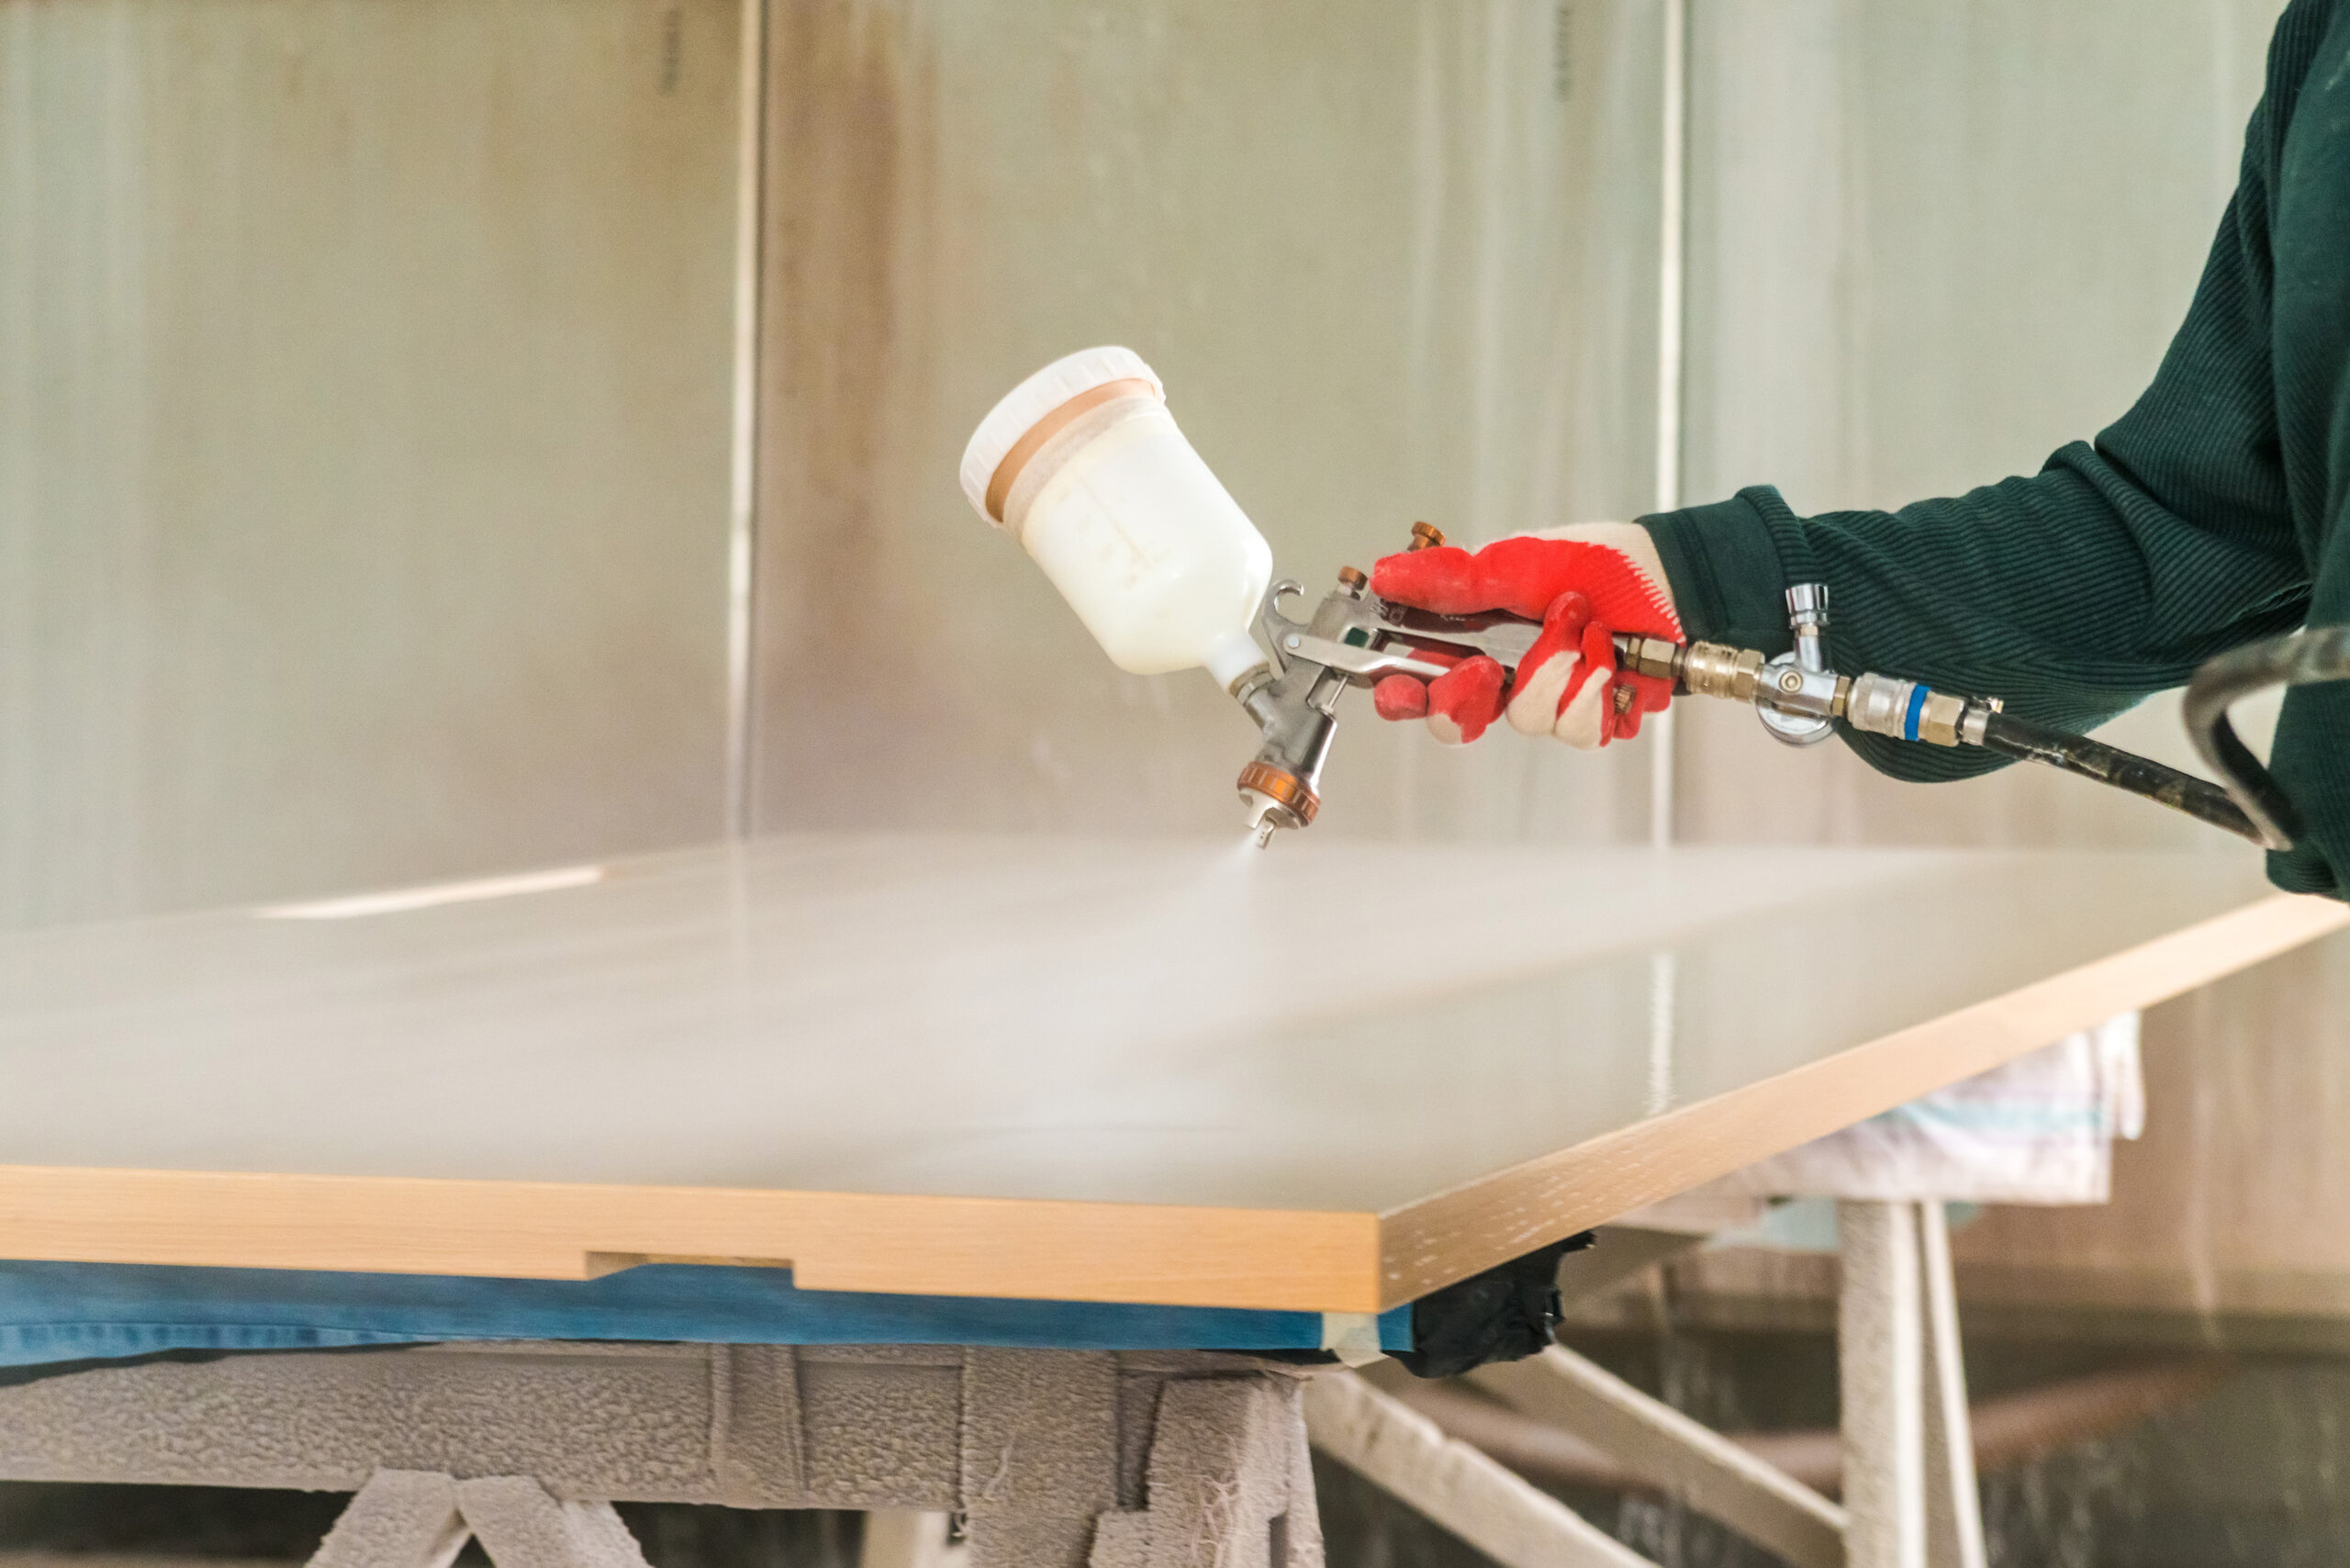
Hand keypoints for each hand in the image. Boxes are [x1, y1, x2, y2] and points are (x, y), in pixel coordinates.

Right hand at [1368, 523, 1682, 747]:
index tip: (1399, 690)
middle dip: (1468, 698)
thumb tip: (1386, 575)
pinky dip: (1594, 684)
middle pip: (1457, 723)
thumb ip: (1448, 578)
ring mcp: (1546, 703)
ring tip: (1579, 621)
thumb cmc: (1593, 563)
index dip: (1400, 696)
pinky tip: (1606, 651)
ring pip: (1525, 719)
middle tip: (1486, 667)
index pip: (1416, 682)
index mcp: (1470, 640)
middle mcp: (1502, 679)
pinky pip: (1577, 728)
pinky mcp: (1590, 720)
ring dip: (1555, 665)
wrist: (1665, 577)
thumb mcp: (1512, 561)